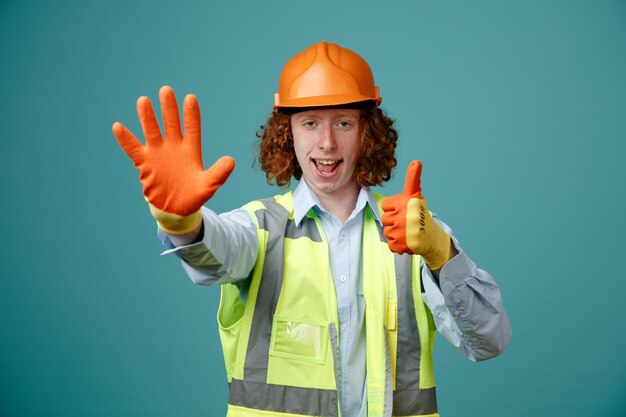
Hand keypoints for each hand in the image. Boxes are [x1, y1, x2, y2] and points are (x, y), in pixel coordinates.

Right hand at [112, 86, 234, 232]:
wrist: (176, 209)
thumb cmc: (194, 195)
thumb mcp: (208, 186)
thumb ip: (219, 174)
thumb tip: (231, 161)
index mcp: (191, 150)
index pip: (192, 129)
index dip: (191, 115)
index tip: (190, 98)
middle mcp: (174, 147)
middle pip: (171, 124)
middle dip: (168, 108)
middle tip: (166, 90)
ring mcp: (158, 154)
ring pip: (152, 131)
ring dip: (147, 117)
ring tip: (143, 100)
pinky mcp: (144, 163)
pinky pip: (133, 149)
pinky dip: (126, 139)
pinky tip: (118, 126)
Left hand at [381, 160, 450, 269]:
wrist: (431, 237)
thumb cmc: (420, 214)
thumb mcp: (416, 195)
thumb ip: (412, 179)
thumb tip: (416, 161)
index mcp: (405, 202)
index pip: (386, 205)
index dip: (394, 208)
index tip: (404, 211)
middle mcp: (402, 216)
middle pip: (385, 219)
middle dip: (394, 221)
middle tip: (406, 222)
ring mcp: (401, 232)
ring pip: (387, 232)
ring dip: (395, 233)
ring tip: (407, 232)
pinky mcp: (400, 245)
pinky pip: (390, 244)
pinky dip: (397, 244)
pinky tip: (406, 241)